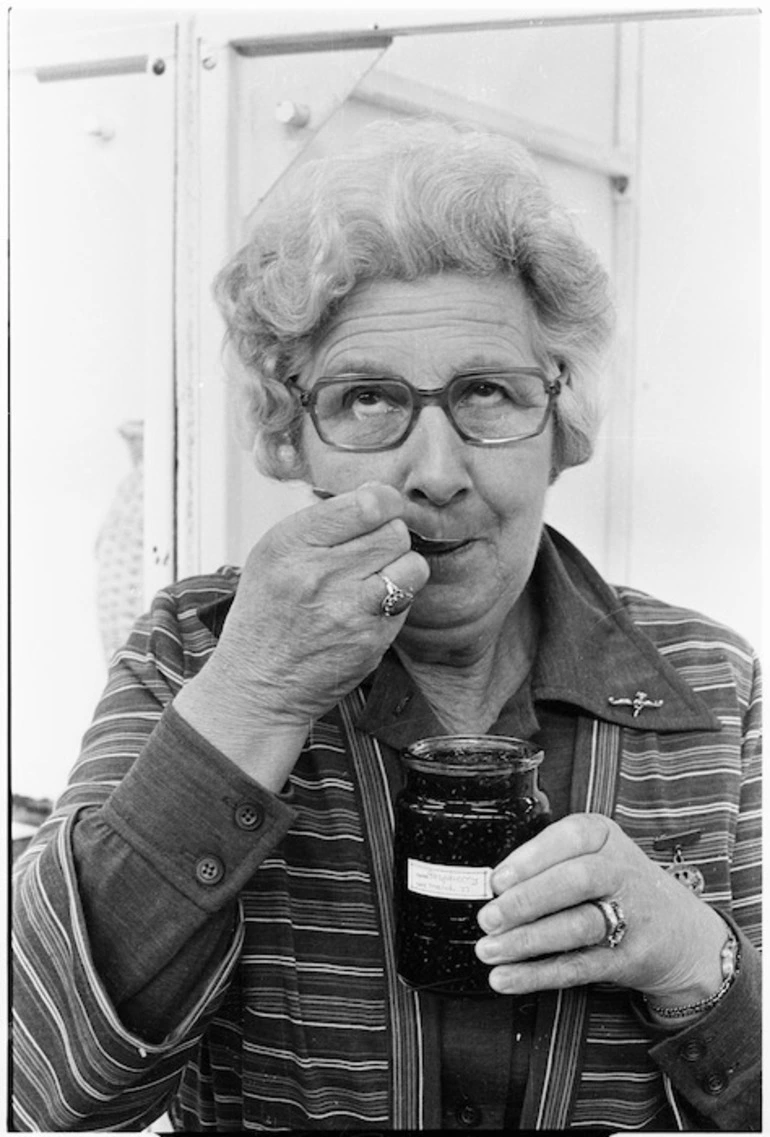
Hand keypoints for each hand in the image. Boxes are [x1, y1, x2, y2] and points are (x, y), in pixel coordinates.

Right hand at [193, 482, 428, 731]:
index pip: (366, 504)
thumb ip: (321, 522)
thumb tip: (377, 494)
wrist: (258, 686)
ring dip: (402, 568)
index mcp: (289, 544)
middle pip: (394, 532)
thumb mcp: (272, 556)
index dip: (386, 502)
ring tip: (378, 577)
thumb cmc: (267, 615)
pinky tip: (369, 609)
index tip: (384, 508)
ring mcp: (347, 609)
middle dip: (390, 537)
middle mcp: (317, 573)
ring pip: (412, 565)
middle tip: (373, 552)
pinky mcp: (370, 640)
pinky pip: (407, 602)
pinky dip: (396, 602)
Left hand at [474, 813, 726, 1003]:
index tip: (496, 880)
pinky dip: (539, 974)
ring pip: (577, 926)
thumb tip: (493, 887)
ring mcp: (632, 915)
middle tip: (488, 918)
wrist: (684, 935)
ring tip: (489, 950)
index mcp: (606, 837)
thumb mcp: (595, 855)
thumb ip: (550, 863)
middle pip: (575, 881)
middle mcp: (622, 871)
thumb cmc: (619, 887)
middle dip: (526, 901)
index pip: (570, 837)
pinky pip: (580, 967)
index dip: (531, 858)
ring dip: (527, 941)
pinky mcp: (630, 958)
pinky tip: (508, 978)